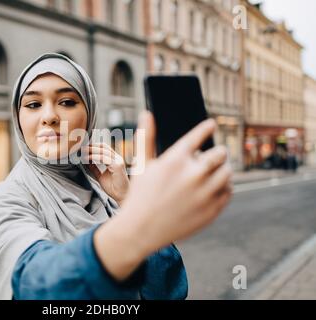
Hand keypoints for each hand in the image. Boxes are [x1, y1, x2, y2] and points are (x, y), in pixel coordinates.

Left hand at [82, 143, 128, 205]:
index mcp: (114, 159)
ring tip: (83, 151)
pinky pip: (104, 158)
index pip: (104, 147)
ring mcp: (118, 161)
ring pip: (103, 151)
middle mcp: (117, 158)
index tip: (83, 147)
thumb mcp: (100, 176)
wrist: (120, 196)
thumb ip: (94, 168)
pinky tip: (87, 158)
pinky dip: (95, 157)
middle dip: (91, 146)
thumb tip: (85, 161)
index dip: (93, 146)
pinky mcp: (117, 166)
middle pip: (103, 147)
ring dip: (92, 150)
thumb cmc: (113, 188)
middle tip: (81, 147)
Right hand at [93, 111, 232, 280]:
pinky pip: (228, 191)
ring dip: (222, 170)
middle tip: (213, 155)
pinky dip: (223, 187)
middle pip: (221, 153)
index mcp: (175, 159)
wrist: (142, 230)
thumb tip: (147, 113)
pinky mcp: (212, 210)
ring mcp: (205, 193)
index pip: (200, 135)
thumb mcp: (142, 164)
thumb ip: (147, 137)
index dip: (207, 128)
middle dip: (217, 153)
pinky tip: (211, 188)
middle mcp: (194, 174)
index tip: (211, 124)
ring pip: (227, 172)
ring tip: (212, 173)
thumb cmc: (140, 194)